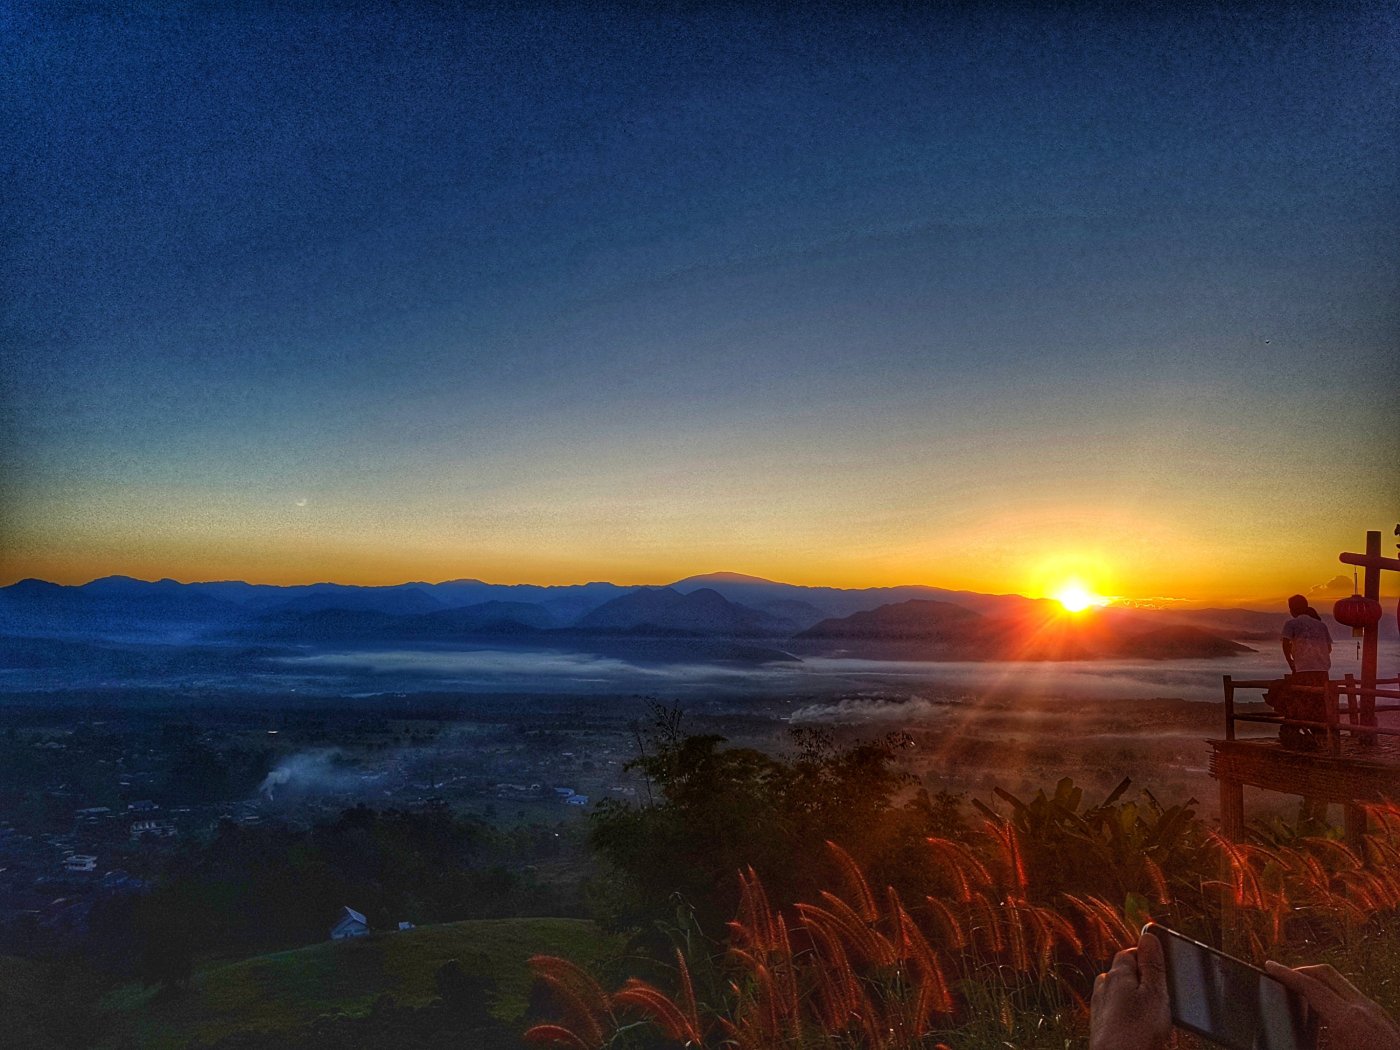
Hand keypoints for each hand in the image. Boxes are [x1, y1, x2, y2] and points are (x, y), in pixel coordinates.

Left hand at [1091, 930, 1172, 1049]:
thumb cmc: (1136, 1033)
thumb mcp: (1154, 994)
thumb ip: (1152, 965)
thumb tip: (1148, 935)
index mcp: (1117, 975)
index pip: (1131, 953)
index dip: (1149, 958)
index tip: (1164, 968)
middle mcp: (1104, 987)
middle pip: (1127, 975)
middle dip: (1146, 984)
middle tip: (1164, 999)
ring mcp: (1101, 1008)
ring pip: (1123, 997)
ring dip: (1140, 1004)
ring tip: (1157, 1021)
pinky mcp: (1102, 1027)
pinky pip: (1120, 1015)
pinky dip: (1133, 1019)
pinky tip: (1144, 1031)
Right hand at [1265, 961, 1399, 1049]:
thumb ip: (1308, 1043)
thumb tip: (1286, 1042)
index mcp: (1346, 1019)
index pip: (1310, 985)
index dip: (1286, 974)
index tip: (1269, 966)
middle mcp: (1363, 1008)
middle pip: (1326, 973)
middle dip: (1302, 971)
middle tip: (1284, 978)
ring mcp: (1377, 1012)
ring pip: (1342, 984)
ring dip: (1320, 985)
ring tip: (1305, 1001)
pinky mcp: (1385, 1019)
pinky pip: (1355, 998)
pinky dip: (1336, 998)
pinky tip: (1330, 1018)